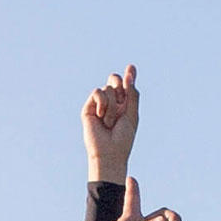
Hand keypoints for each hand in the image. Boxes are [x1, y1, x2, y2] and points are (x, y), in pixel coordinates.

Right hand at [82, 65, 137, 184]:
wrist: (110, 153)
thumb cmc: (123, 138)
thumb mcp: (132, 114)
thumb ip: (132, 94)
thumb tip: (129, 73)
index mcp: (123, 104)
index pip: (125, 84)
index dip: (129, 75)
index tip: (131, 67)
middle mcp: (111, 102)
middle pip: (114, 80)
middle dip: (120, 85)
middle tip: (122, 100)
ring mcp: (99, 105)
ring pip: (108, 88)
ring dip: (113, 106)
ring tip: (110, 122)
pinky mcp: (88, 108)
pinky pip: (97, 92)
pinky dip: (103, 103)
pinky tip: (102, 117)